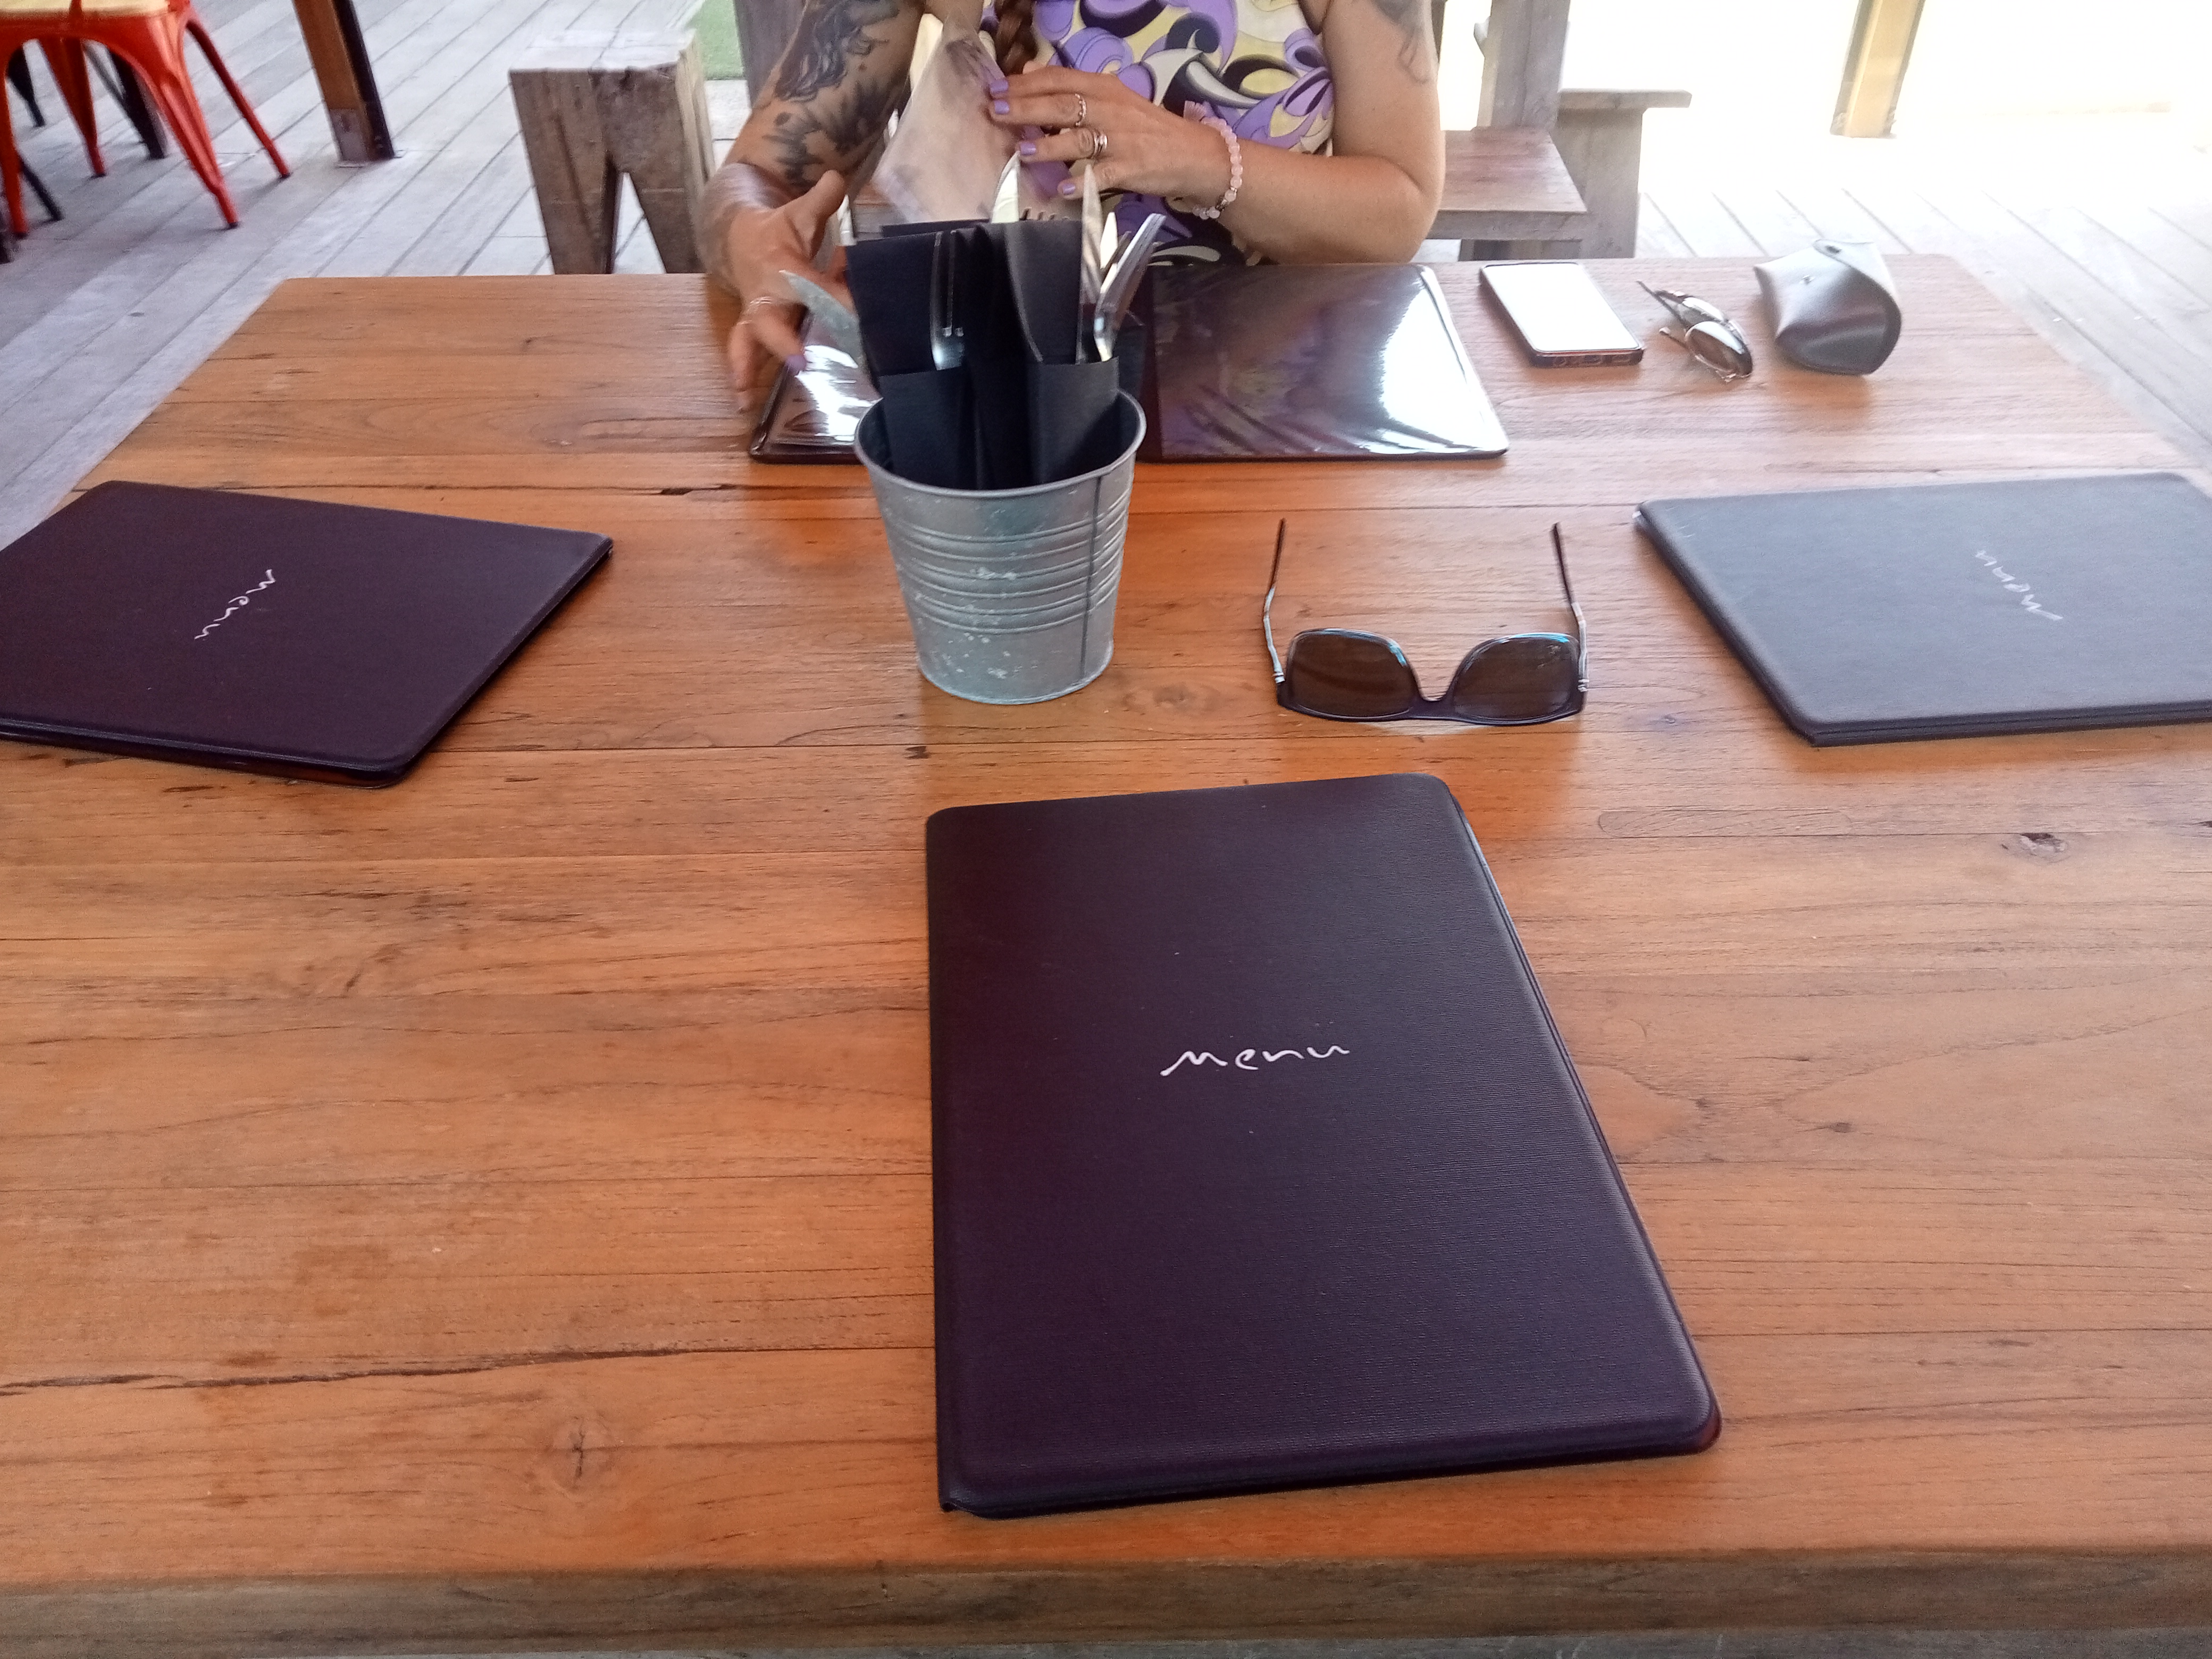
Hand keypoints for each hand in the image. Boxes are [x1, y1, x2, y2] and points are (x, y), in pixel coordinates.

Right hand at [722, 169, 851, 402]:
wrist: (740, 237)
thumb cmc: (779, 229)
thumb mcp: (799, 211)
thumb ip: (821, 199)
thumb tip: (836, 177)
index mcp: (781, 268)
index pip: (812, 288)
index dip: (834, 301)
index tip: (856, 315)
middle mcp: (765, 296)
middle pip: (769, 321)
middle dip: (782, 341)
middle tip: (799, 361)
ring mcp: (757, 316)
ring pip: (746, 342)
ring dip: (747, 369)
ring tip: (745, 399)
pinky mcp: (754, 330)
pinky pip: (744, 352)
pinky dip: (743, 375)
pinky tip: (743, 401)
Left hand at [985, 65, 1232, 207]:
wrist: (1192, 153)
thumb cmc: (1146, 128)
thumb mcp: (1112, 98)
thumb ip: (1072, 87)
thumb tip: (1029, 72)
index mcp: (1104, 88)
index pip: (1059, 80)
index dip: (1025, 84)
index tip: (996, 89)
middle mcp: (1110, 109)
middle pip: (1062, 105)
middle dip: (1026, 108)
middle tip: (995, 112)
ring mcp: (1120, 140)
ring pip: (1078, 138)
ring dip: (1048, 144)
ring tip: (1022, 150)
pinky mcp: (1130, 168)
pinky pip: (1101, 176)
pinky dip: (1081, 183)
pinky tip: (1062, 189)